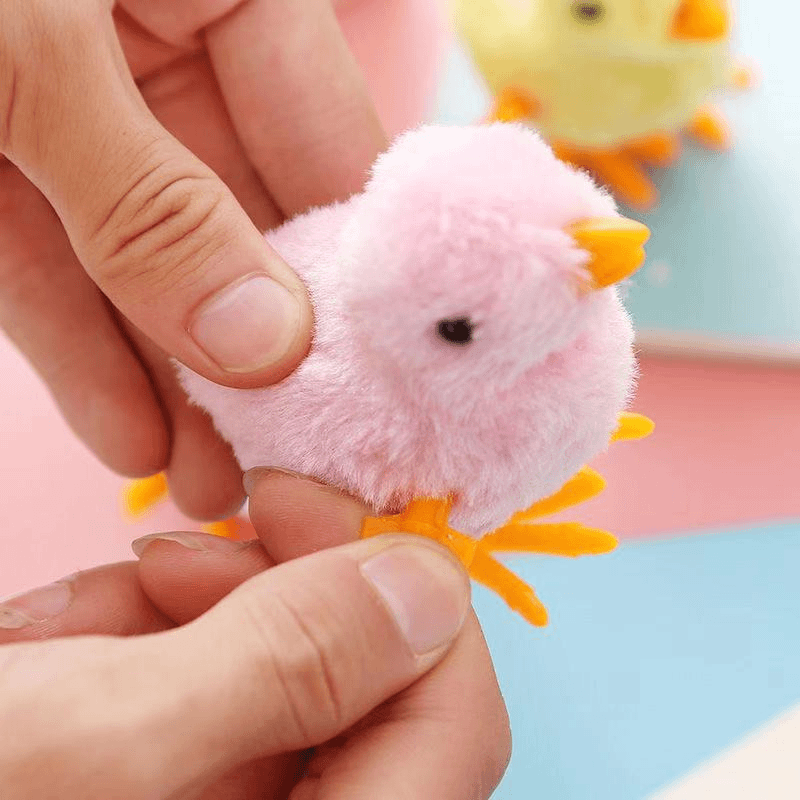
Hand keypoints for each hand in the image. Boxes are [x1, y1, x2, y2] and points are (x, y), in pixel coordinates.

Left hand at [0, 1, 384, 518]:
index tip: (370, 381)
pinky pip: (58, 266)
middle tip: (294, 458)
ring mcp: (81, 104)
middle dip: (266, 350)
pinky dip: (89, 354)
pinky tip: (133, 437)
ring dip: (181, 378)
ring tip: (218, 481)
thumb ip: (151, 203)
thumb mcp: (26, 49)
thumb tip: (269, 342)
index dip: (356, 270)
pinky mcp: (0, 155)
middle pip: (247, 220)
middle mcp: (168, 41)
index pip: (330, 144)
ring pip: (154, 261)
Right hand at [0, 475, 510, 798]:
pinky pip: (203, 690)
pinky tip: (48, 644)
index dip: (412, 602)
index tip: (321, 511)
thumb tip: (431, 583)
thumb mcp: (98, 742)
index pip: (460, 727)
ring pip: (275, 672)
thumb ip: (291, 665)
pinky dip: (134, 647)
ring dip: (178, 618)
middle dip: (268, 596)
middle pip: (361, 686)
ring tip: (65, 627)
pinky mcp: (172, 781)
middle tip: (175, 552)